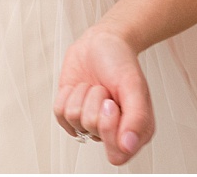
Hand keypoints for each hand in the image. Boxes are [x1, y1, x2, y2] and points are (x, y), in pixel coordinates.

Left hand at [53, 26, 153, 165]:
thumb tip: (128, 147)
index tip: (112, 104)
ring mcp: (90, 123)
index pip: (117, 154)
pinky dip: (68, 94)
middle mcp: (112, 130)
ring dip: (83, 95)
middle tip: (105, 91)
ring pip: (75, 120)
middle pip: (93, 131)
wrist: (101, 42)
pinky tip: (81, 87)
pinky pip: (60, 114)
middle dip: (96, 103)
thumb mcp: (133, 85)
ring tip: (95, 86)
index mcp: (134, 130)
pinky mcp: (70, 114)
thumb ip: (137, 118)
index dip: (109, 127)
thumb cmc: (120, 61)